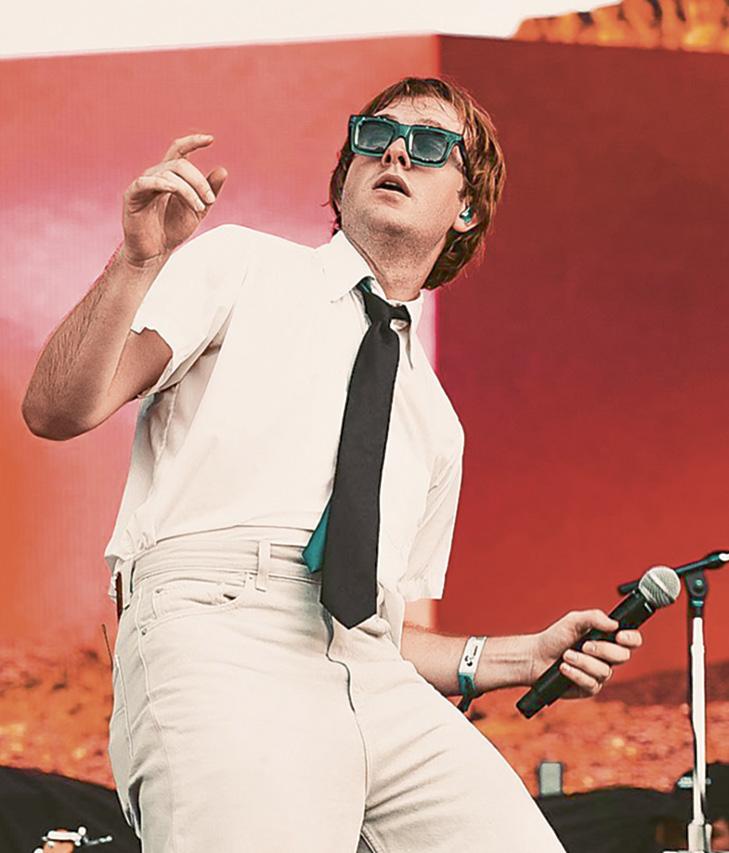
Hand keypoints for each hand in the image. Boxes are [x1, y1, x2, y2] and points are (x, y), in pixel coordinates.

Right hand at [121, 134, 226, 265]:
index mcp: (170, 175)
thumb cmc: (172, 229)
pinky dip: (163, 184)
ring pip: (168, 174)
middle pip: (180, 165)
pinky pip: (146, 182)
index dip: (193, 141)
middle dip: (199, 181)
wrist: (155, 251)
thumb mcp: (198, 210)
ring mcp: (143, 184)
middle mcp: (155, 175)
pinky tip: (174, 191)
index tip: (211, 139)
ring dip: (188, 191)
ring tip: (200, 209)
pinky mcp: (132, 196)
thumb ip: (209, 191)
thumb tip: (223, 170)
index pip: (179, 150)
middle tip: (210, 201)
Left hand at [528, 609, 642, 698]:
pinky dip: (576, 674)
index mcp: (607, 639)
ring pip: (604, 671)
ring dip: (583, 662)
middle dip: (603, 649)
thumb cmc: (555, 637)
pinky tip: (564, 668)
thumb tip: (614, 623)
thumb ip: (594, 617)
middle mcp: (607, 658)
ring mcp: (599, 674)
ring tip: (566, 655)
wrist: (536, 656)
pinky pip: (591, 684)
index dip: (632, 638)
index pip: (632, 640)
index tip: (619, 636)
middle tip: (584, 645)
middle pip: (623, 656)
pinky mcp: (589, 688)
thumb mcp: (573, 621)